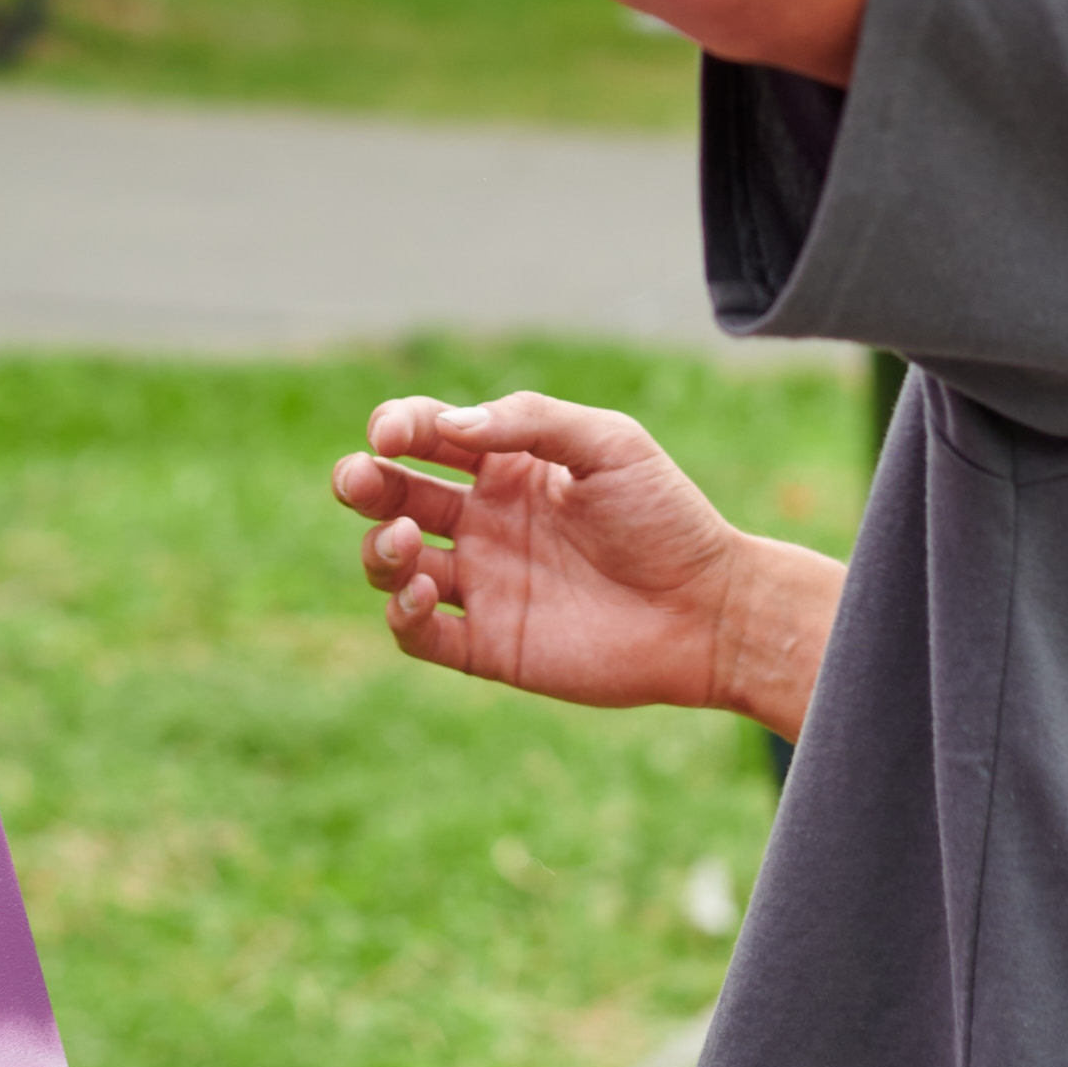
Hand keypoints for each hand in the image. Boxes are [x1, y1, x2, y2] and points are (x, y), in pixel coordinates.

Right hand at [333, 388, 774, 718]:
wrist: (710, 610)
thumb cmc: (666, 516)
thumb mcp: (609, 444)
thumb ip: (530, 422)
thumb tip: (451, 421)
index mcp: (509, 465)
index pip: (430, 435)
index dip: (399, 426)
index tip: (391, 432)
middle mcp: (486, 520)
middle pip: (395, 494)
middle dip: (364, 480)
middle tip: (357, 476)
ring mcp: (484, 583)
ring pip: (394, 562)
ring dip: (378, 547)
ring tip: (404, 541)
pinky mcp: (490, 645)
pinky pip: (419, 633)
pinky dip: (401, 612)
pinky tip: (424, 588)